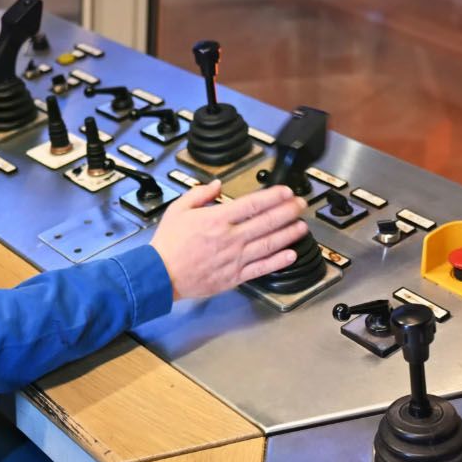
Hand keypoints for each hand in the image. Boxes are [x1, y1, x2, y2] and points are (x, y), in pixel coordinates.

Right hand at [151, 180, 308, 301]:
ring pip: (268, 244)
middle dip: (288, 212)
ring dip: (288, 234)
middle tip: (301, 205)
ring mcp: (234, 258)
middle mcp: (230, 238)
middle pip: (266, 222)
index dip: (273, 197)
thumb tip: (216, 185)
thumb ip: (199, 194)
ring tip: (302, 226)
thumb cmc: (168, 245)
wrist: (159, 275)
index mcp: (217, 219)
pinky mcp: (234, 276)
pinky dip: (278, 261)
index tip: (287, 192)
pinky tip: (291, 255)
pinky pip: (261, 268)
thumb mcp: (178, 209)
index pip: (252, 204)